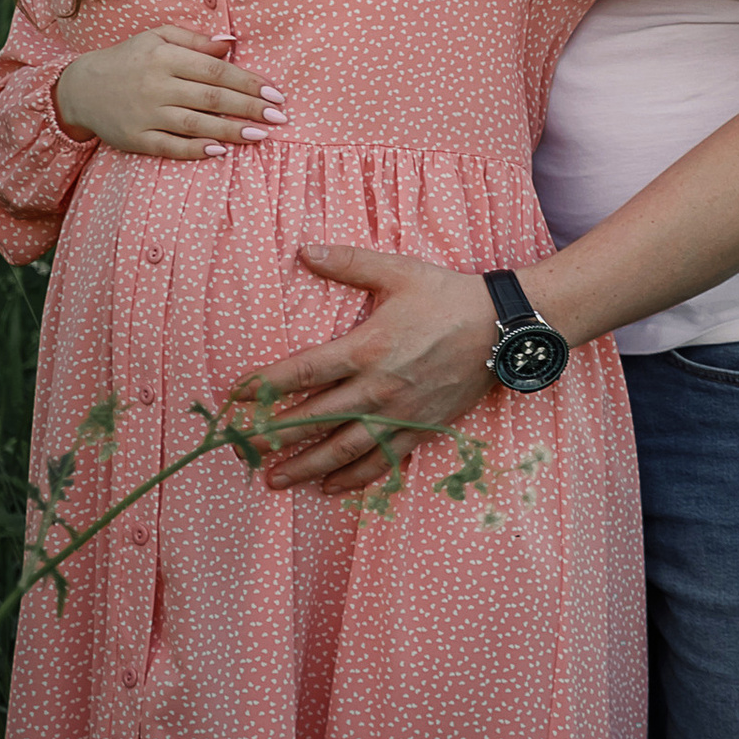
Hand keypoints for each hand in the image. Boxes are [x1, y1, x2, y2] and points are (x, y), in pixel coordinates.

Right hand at [52, 28, 282, 161]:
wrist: (80, 88)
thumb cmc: (127, 59)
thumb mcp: (156, 37)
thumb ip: (194, 39)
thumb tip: (231, 43)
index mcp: (164, 56)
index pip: (214, 71)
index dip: (247, 82)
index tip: (274, 93)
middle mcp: (156, 85)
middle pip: (211, 98)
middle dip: (248, 108)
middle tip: (279, 117)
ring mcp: (145, 114)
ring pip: (195, 124)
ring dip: (230, 131)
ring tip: (260, 135)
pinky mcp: (136, 139)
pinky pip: (171, 147)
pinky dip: (196, 150)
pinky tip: (221, 151)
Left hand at [232, 246, 506, 496]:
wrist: (502, 328)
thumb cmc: (448, 296)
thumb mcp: (397, 271)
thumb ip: (349, 263)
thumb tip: (304, 250)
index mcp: (367, 348)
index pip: (302, 372)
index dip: (265, 386)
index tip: (235, 396)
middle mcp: (378, 388)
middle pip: (315, 419)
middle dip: (274, 436)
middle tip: (242, 450)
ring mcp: (399, 415)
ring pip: (343, 449)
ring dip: (305, 467)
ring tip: (275, 480)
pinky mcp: (420, 430)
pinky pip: (380, 461)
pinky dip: (352, 478)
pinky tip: (329, 487)